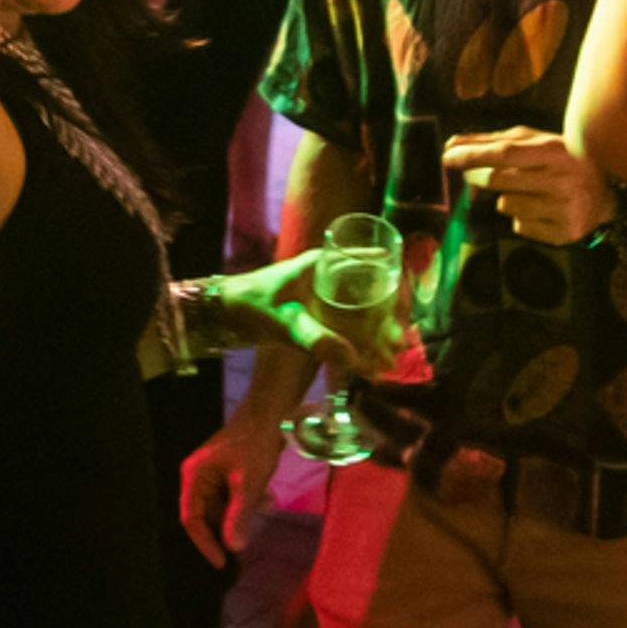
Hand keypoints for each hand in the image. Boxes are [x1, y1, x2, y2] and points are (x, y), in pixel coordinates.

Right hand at [178, 416, 283, 568]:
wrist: (271, 414)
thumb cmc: (255, 444)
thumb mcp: (247, 483)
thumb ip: (238, 515)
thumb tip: (234, 547)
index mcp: (194, 476)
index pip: (191, 519)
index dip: (205, 543)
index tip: (223, 563)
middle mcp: (199, 476)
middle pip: (208, 514)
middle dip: (229, 526)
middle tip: (248, 541)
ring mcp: (214, 473)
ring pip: (224, 506)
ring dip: (243, 513)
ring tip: (265, 507)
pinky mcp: (229, 471)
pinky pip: (234, 496)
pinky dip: (249, 502)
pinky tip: (268, 498)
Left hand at [181, 251, 406, 379]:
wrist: (222, 314)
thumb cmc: (250, 305)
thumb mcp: (282, 321)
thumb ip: (314, 338)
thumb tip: (352, 359)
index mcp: (324, 263)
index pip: (371, 261)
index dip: (392, 284)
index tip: (403, 312)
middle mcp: (331, 275)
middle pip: (373, 292)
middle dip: (389, 320)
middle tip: (398, 348)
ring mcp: (327, 296)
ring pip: (363, 312)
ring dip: (377, 335)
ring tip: (389, 362)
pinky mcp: (321, 316)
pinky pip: (349, 327)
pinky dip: (360, 344)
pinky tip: (369, 366)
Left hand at [444, 128, 613, 245]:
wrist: (606, 195)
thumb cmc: (561, 162)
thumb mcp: (536, 142)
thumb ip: (495, 141)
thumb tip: (452, 145)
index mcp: (555, 151)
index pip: (504, 153)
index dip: (472, 155)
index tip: (447, 156)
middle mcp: (562, 180)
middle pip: (499, 181)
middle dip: (477, 177)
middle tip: (472, 175)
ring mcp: (564, 210)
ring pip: (506, 206)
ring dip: (506, 198)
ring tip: (528, 191)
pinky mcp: (564, 234)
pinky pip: (520, 226)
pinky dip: (521, 217)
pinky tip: (541, 209)